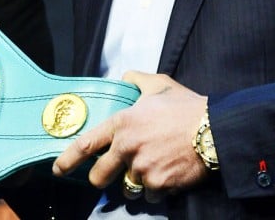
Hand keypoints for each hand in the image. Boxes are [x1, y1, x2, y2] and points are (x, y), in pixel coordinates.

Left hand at [51, 72, 208, 199]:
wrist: (216, 129)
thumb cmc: (187, 106)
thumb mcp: (158, 84)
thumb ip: (135, 80)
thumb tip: (124, 78)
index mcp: (122, 123)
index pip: (86, 144)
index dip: (68, 159)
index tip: (58, 169)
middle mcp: (127, 148)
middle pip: (100, 176)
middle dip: (102, 179)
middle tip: (110, 176)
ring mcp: (143, 169)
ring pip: (128, 187)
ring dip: (136, 182)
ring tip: (153, 167)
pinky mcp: (159, 185)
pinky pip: (150, 195)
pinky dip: (157, 189)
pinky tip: (169, 173)